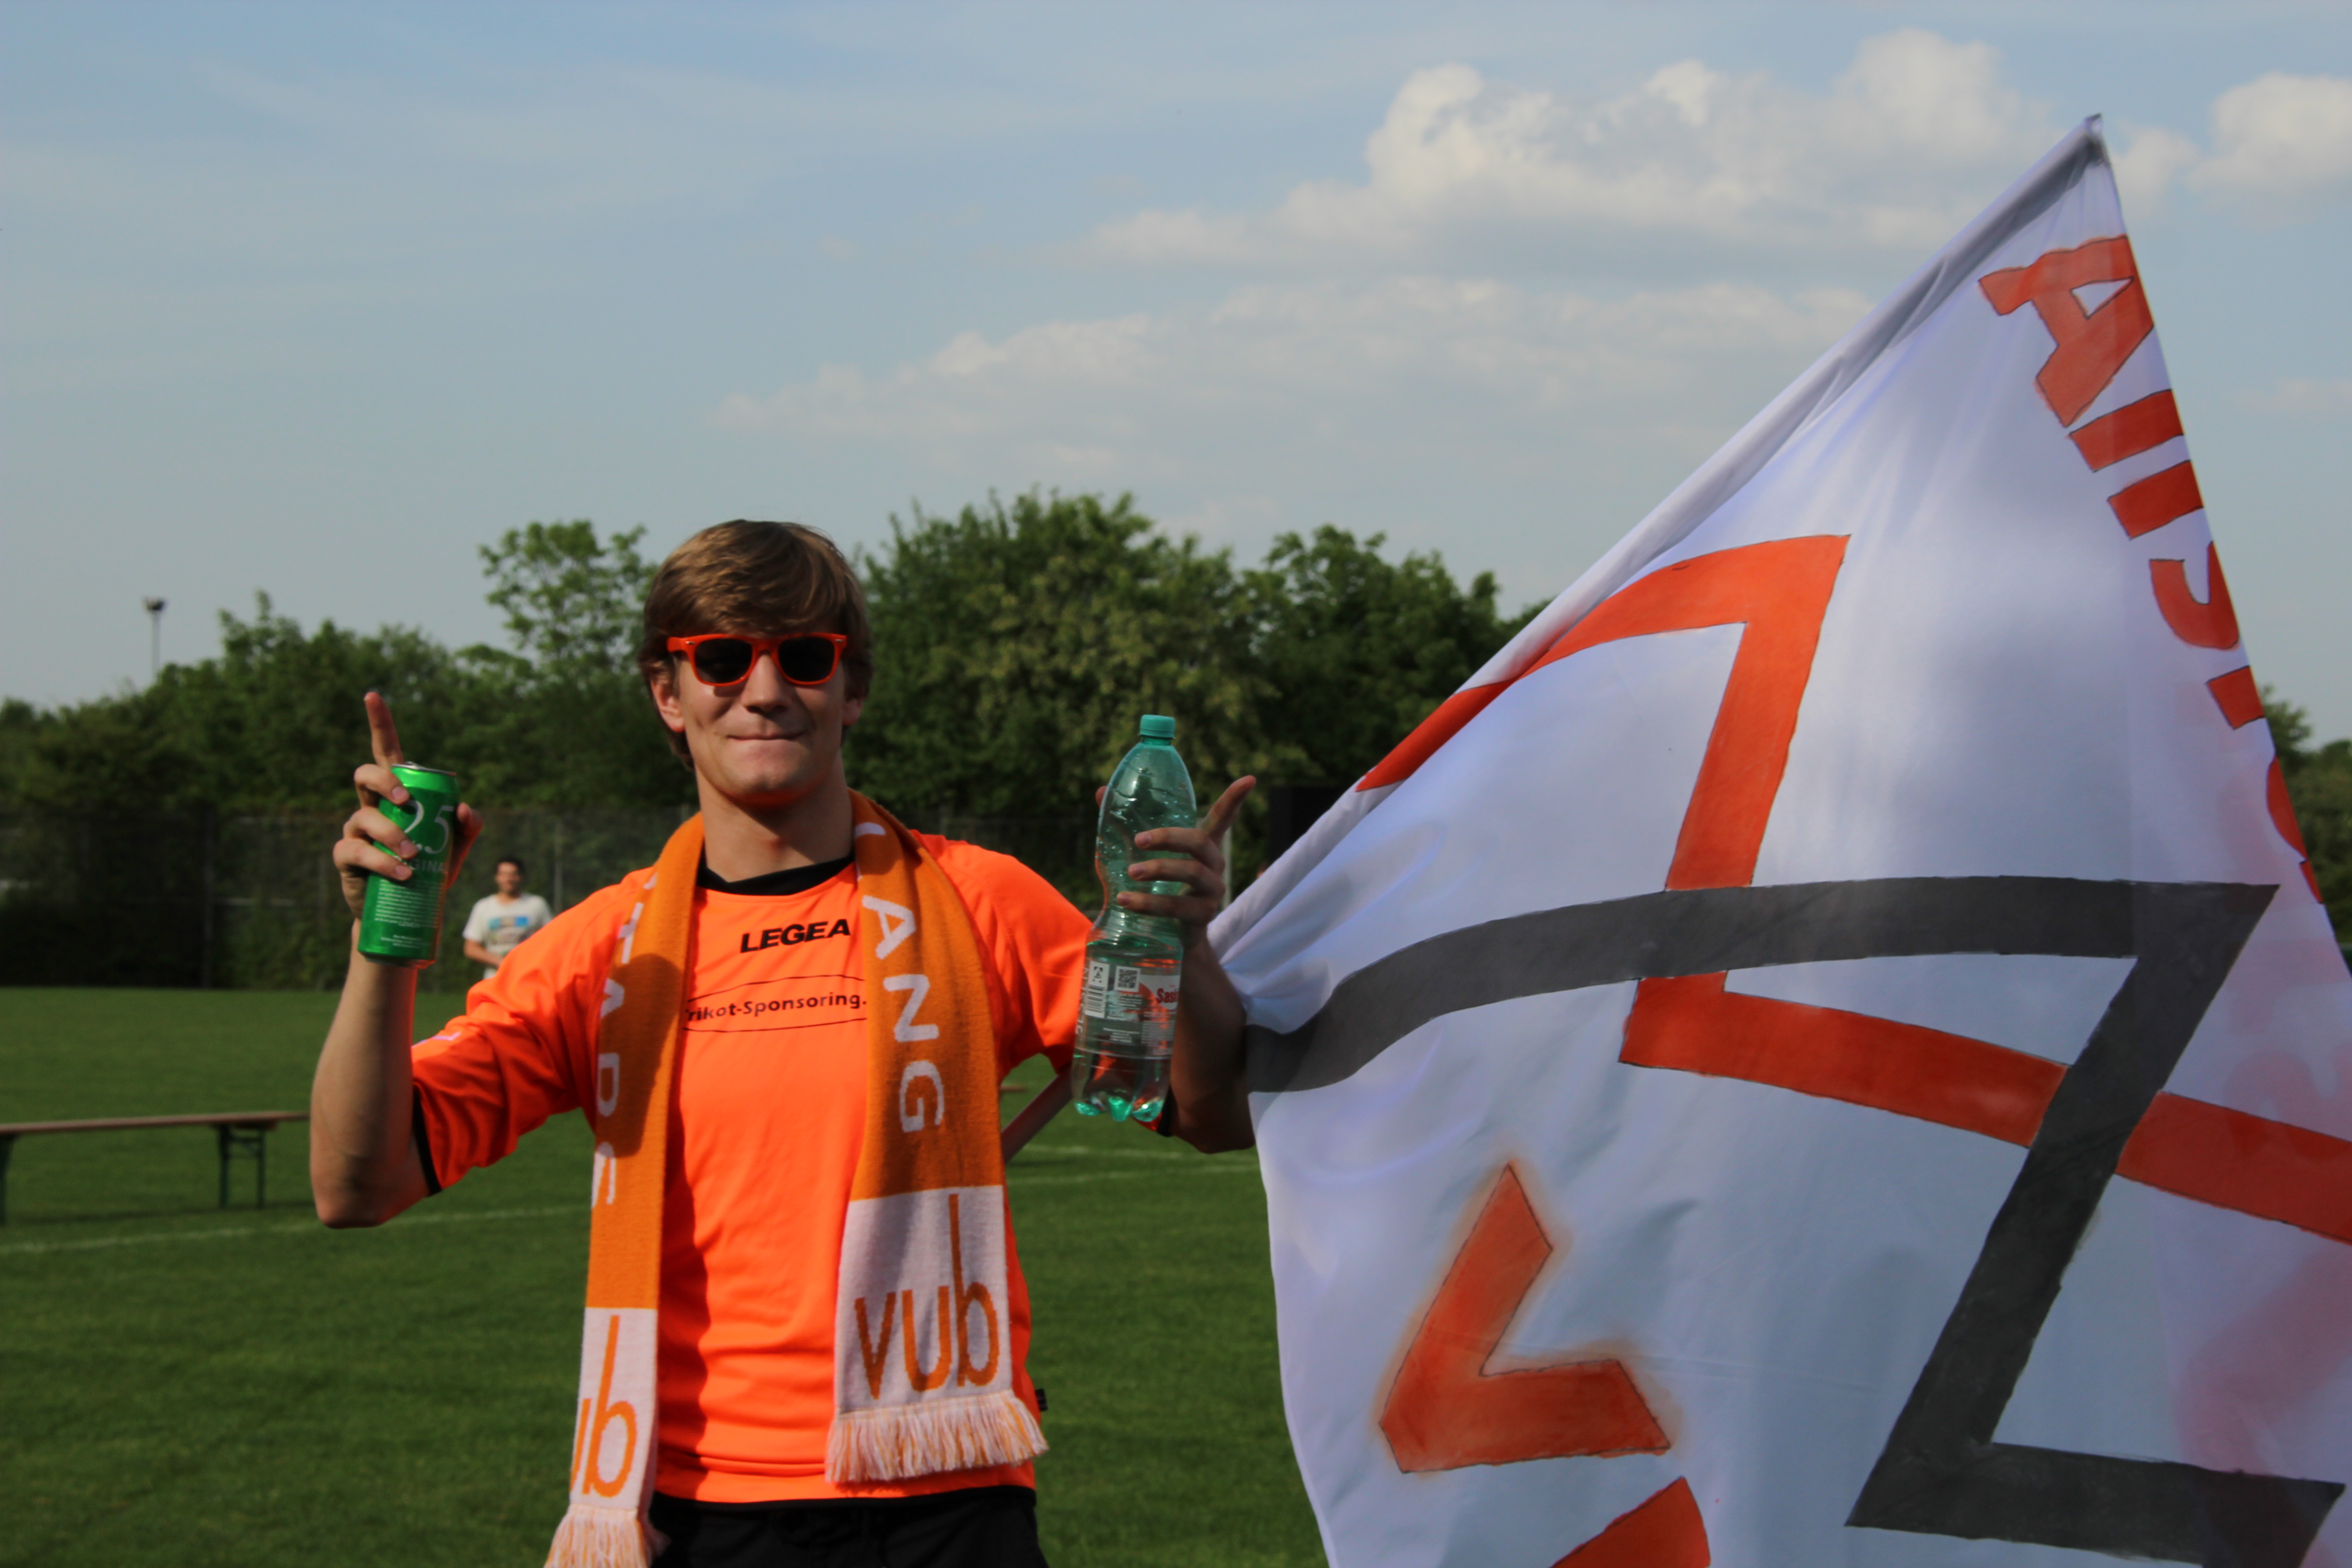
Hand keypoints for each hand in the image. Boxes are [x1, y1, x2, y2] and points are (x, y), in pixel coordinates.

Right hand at [331, 692, 482, 925]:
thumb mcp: (456, 848)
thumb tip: (464, 808)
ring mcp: (355, 829)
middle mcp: (371, 805)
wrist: (407, 912)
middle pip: (365, 775)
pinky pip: (357, 851)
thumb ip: (468, 826)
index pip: (387, 751)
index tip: (372, 695)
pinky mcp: (346, 856)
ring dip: (390, 832)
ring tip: (412, 855)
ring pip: (363, 816)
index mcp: (397, 794)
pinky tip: (400, 872)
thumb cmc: (430, 870)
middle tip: (404, 801)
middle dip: (383, 782)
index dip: (380, 722)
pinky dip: (381, 861)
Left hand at [1118, 777, 1255, 953]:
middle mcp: (1214, 866)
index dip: (1235, 799)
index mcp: (1204, 847)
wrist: (1173, 937)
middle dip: (1169, 837)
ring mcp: (1212, 892)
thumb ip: (1127, 826)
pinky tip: (1125, 900)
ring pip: (1191, 872)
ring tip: (1131, 872)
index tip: (1249, 778)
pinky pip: (1177, 907)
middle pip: (1199, 842)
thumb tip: (1100, 792)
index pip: (1222, 818)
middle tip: (1139, 840)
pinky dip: (1149, 903)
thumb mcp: (1146, 855)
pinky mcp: (1203, 916)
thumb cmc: (1159, 886)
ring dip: (1159, 869)